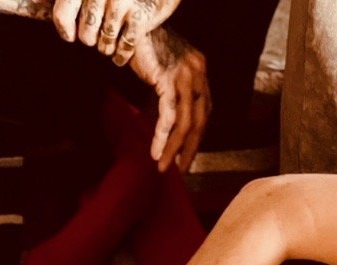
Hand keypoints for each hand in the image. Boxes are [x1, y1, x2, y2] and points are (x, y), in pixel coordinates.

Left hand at [51, 0, 179, 62]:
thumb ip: (60, 2)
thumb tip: (20, 4)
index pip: (62, 15)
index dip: (65, 29)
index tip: (70, 33)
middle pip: (85, 36)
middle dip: (91, 38)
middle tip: (100, 29)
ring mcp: (121, 3)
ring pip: (104, 45)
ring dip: (107, 47)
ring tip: (111, 37)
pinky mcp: (139, 17)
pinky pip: (123, 49)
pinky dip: (121, 56)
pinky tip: (120, 52)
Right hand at [128, 26, 209, 171]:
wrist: (132, 25)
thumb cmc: (145, 47)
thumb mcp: (166, 70)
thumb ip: (174, 90)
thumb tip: (170, 121)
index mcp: (200, 70)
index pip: (204, 110)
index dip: (197, 135)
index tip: (187, 154)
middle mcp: (197, 71)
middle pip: (199, 120)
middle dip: (191, 148)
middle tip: (182, 169)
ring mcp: (184, 74)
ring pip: (185, 122)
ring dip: (175, 148)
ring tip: (164, 166)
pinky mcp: (168, 78)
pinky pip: (168, 115)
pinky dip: (163, 136)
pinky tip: (156, 152)